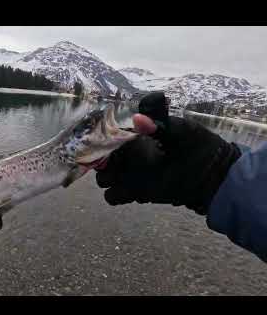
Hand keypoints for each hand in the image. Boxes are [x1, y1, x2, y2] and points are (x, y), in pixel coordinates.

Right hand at [95, 92, 241, 214]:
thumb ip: (160, 125)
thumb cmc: (199, 148)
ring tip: (125, 178)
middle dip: (101, 162)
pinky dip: (117, 194)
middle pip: (101, 158)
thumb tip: (137, 118)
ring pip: (103, 179)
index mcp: (137, 137)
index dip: (102, 140)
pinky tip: (135, 191)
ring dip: (108, 179)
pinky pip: (113, 196)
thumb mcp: (182, 132)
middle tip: (115, 165)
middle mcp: (129, 155)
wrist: (214, 178)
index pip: (109, 136)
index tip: (104, 145)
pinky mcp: (134, 193)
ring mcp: (130, 175)